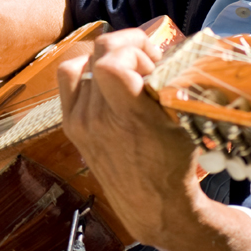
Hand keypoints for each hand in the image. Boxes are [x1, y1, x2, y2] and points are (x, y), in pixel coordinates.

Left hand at [57, 29, 201, 244]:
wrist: (150, 204)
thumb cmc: (173, 162)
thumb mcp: (181, 122)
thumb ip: (170, 84)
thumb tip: (173, 46)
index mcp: (128, 118)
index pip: (110, 63)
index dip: (132, 47)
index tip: (152, 56)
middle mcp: (96, 118)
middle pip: (97, 55)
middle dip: (125, 46)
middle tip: (145, 58)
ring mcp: (78, 121)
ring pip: (81, 62)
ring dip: (107, 56)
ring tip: (127, 67)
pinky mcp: (70, 125)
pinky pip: (69, 79)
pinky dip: (86, 68)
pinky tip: (106, 77)